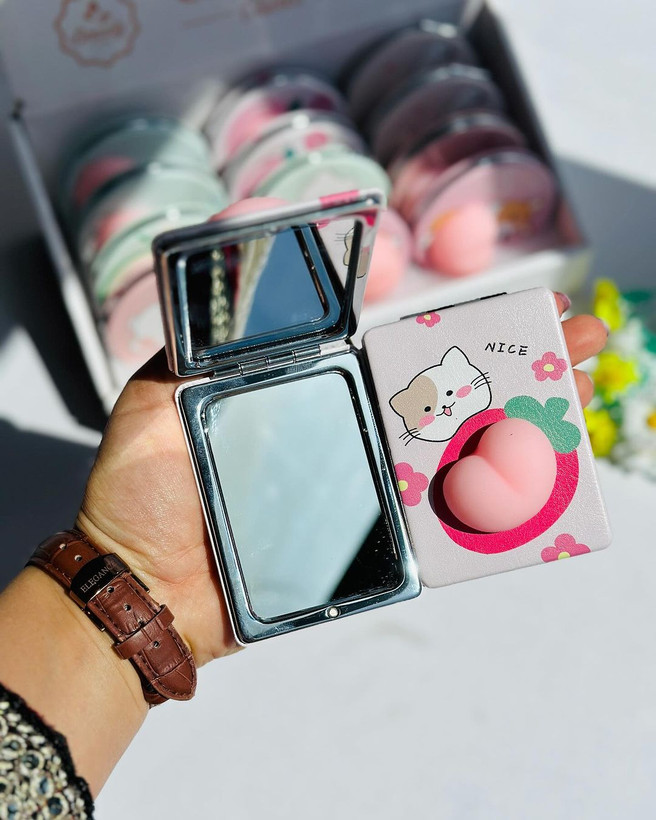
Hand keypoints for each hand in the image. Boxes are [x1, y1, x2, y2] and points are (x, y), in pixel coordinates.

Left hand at [76, 287, 605, 666]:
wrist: (141, 584)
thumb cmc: (142, 490)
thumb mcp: (158, 396)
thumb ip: (198, 342)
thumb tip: (230, 265)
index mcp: (311, 394)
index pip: (399, 352)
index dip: (462, 328)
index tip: (516, 304)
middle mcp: (346, 438)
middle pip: (446, 398)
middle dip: (518, 366)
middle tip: (578, 341)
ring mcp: (361, 494)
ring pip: (453, 458)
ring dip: (524, 430)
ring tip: (579, 399)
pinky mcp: (366, 548)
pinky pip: (435, 528)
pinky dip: (492, 511)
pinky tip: (542, 487)